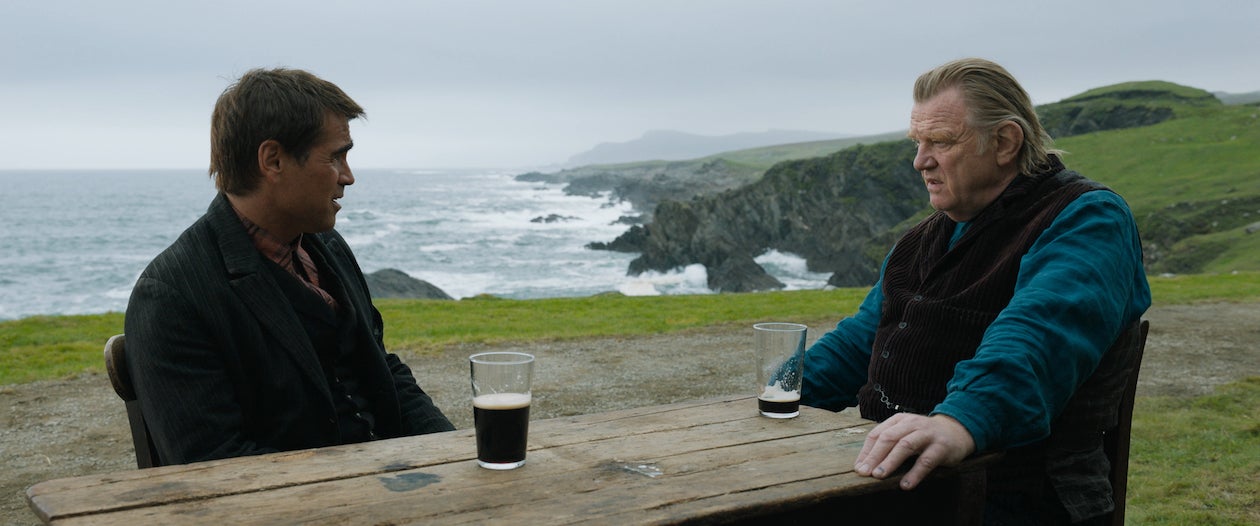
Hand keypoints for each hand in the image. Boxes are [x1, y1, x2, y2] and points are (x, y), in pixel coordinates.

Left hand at [853, 413, 975, 489]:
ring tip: (879, 476)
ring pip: (905, 446)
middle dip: (875, 456)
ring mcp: (927, 434)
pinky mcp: (941, 447)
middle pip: (889, 438)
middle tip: (865, 472)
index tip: (859, 468)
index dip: (866, 452)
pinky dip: (915, 473)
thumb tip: (863, 464)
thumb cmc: (923, 436)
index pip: (877, 434)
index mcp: (899, 421)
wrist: (956, 431)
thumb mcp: (904, 433)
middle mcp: (911, 424)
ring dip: (890, 461)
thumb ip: (886, 444)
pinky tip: (905, 485)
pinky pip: (926, 461)